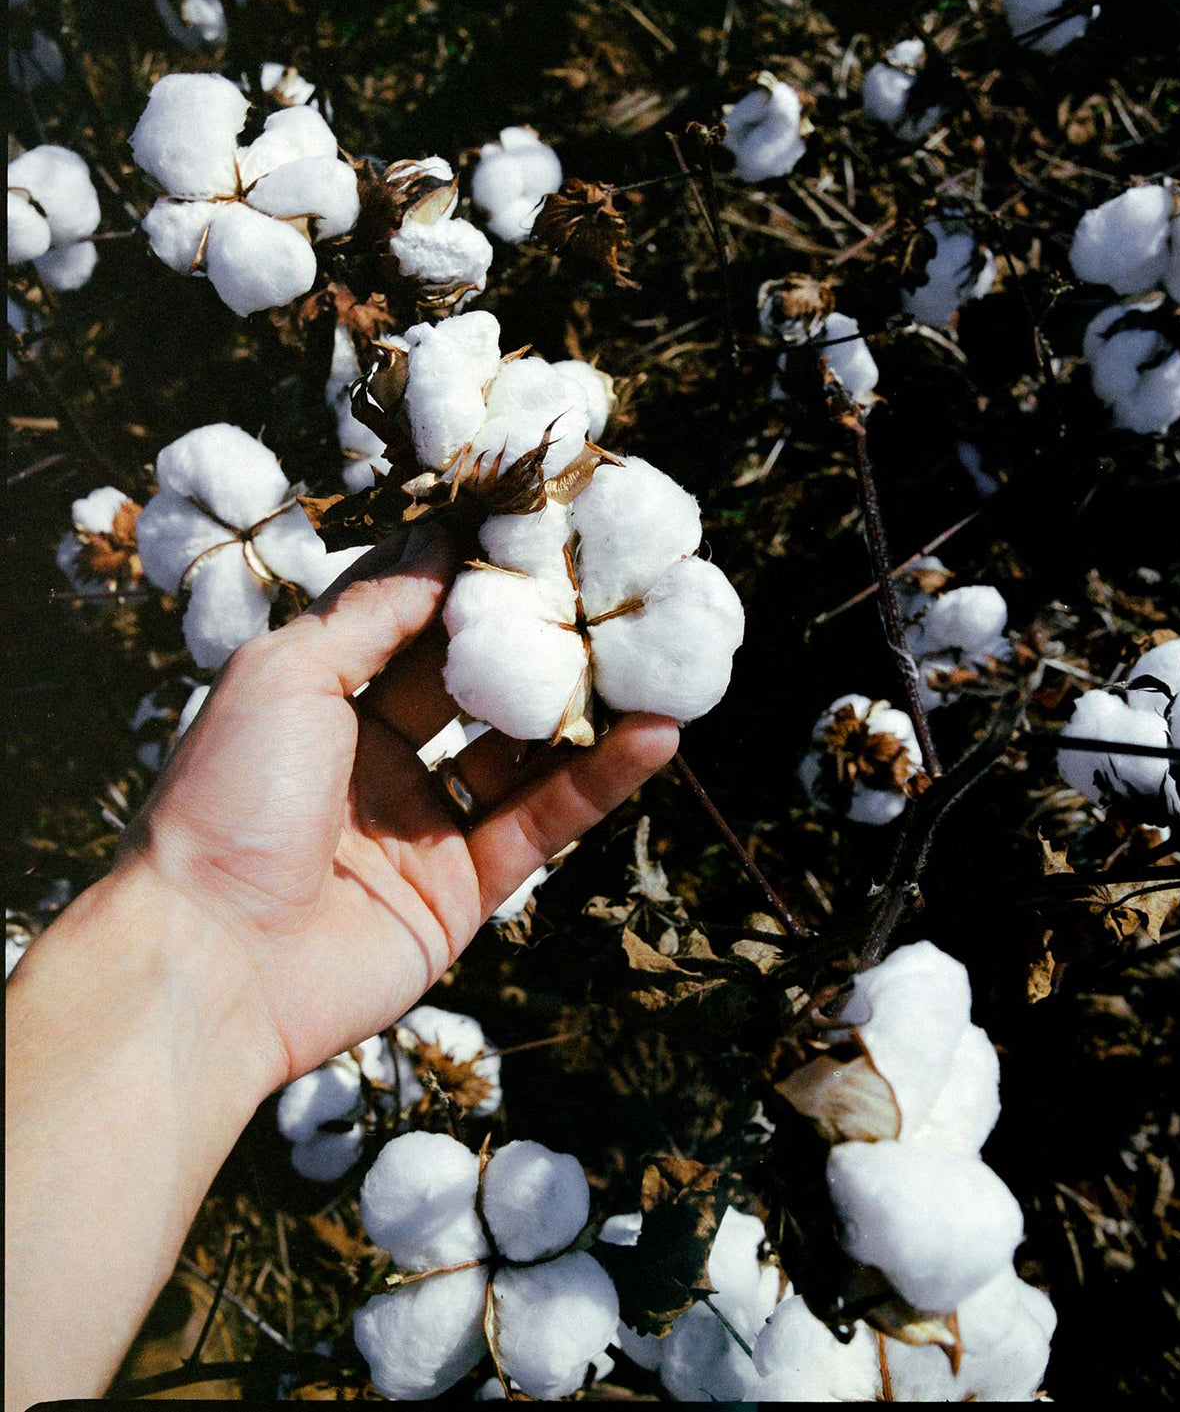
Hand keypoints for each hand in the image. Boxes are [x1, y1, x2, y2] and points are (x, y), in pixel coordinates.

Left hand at [119, 526, 679, 1085]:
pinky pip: (542, 823)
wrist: (210, 964)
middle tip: (610, 582)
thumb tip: (439, 541)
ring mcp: (422, 826)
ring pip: (521, 753)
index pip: (409, 622)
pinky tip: (657, 732)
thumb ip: (371, 611)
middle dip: (535, 636)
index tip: (532, 527)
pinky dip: (599, 780)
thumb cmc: (227, 798)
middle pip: (474, 683)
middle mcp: (374, 758)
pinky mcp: (464, 890)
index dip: (466, 577)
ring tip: (655, 652)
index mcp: (319, 700)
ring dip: (584, 707)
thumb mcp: (284, 674)